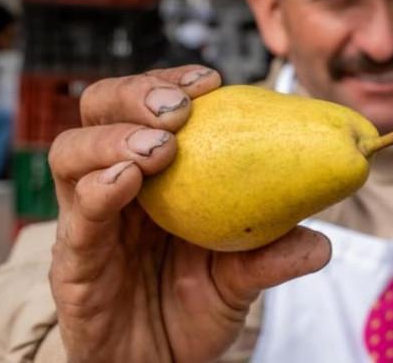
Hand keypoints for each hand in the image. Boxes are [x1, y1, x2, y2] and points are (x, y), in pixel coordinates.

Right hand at [48, 65, 331, 362]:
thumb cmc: (192, 310)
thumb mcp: (241, 280)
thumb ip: (272, 257)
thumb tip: (322, 242)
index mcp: (153, 174)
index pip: (147, 106)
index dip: (171, 83)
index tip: (211, 81)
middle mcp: (112, 185)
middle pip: (98, 110)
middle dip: (135, 93)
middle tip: (179, 107)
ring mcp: (87, 221)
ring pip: (70, 153)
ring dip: (113, 137)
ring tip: (159, 147)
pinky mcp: (72, 265)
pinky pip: (75, 220)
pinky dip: (97, 191)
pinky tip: (126, 179)